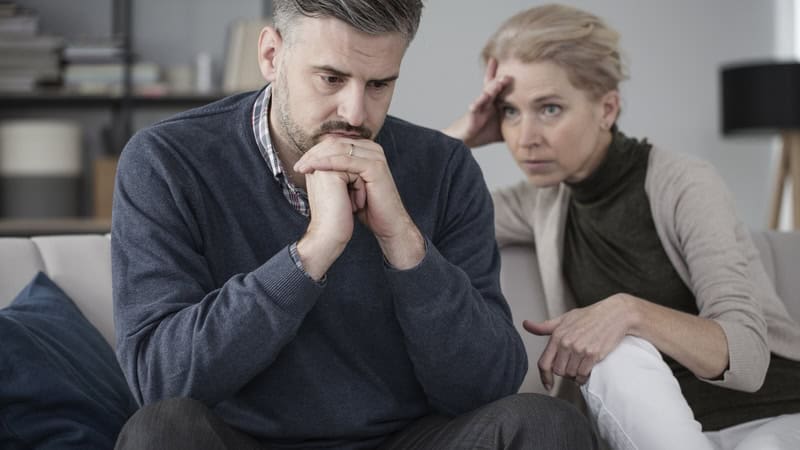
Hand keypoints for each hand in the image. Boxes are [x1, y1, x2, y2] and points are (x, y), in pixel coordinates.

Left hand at [294, 137, 424, 268]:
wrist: (388, 224)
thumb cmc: (368, 208)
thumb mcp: (348, 186)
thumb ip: (337, 171)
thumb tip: (313, 164)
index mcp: (366, 150)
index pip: (335, 143)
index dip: (315, 152)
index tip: (299, 164)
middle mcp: (372, 148)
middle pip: (336, 143)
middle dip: (313, 154)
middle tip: (298, 165)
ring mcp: (375, 155)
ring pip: (339, 150)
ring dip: (317, 158)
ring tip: (302, 168)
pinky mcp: (375, 166)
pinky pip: (346, 160)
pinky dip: (328, 163)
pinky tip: (314, 168)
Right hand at [441, 58, 510, 147]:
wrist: (463, 140)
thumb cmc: (482, 132)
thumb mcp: (503, 127)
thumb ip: (516, 124)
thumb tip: (533, 124)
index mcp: (494, 103)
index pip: (499, 87)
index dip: (504, 77)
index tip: (511, 66)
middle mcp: (485, 102)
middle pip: (492, 87)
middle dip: (500, 80)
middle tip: (509, 74)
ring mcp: (478, 107)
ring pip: (485, 95)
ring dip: (492, 88)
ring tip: (498, 83)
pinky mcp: (471, 115)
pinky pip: (475, 107)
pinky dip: (478, 102)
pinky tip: (483, 97)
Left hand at [523, 294, 634, 389]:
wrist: (615, 314)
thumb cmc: (590, 316)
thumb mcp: (565, 318)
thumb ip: (544, 326)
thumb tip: (526, 324)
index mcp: (557, 335)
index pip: (544, 363)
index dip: (544, 377)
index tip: (547, 385)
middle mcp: (566, 343)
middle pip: (558, 371)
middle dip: (563, 372)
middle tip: (571, 366)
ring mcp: (580, 349)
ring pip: (571, 374)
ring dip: (574, 375)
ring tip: (580, 366)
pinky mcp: (593, 355)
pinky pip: (583, 375)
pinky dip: (584, 377)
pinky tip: (587, 370)